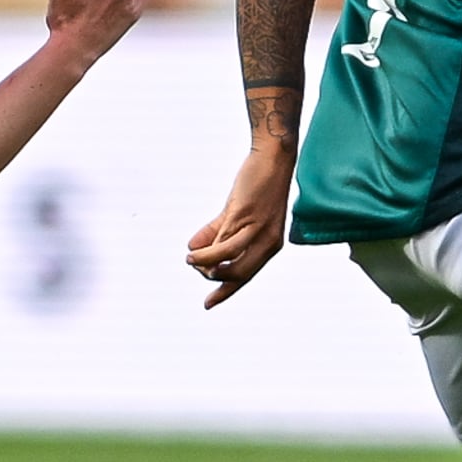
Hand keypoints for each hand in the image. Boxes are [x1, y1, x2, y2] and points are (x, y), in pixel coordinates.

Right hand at [186, 140, 293, 307]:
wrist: (272, 157)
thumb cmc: (256, 184)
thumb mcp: (236, 213)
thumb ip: (216, 231)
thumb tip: (192, 247)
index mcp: (269, 244)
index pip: (246, 275)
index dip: (226, 291)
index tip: (207, 304)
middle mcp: (268, 242)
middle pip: (238, 274)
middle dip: (213, 277)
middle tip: (194, 266)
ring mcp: (258, 229)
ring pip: (228, 259)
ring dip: (205, 264)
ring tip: (189, 259)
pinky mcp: (246, 215)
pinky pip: (224, 240)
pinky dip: (207, 249)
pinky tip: (193, 249)